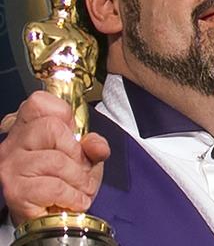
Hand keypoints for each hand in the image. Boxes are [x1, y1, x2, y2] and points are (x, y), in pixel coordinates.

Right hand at [0, 91, 109, 225]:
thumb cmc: (65, 182)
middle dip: (75, 152)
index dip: (62, 113)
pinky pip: (53, 186)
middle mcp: (13, 143)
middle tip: (80, 168)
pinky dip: (72, 196)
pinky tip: (74, 201)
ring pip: (55, 159)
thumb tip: (95, 145)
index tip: (72, 134)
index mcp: (28, 128)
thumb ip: (94, 144)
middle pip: (51, 127)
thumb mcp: (86, 156)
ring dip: (78, 178)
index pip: (38, 102)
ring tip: (80, 189)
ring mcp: (11, 166)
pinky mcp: (14, 191)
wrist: (53, 218)